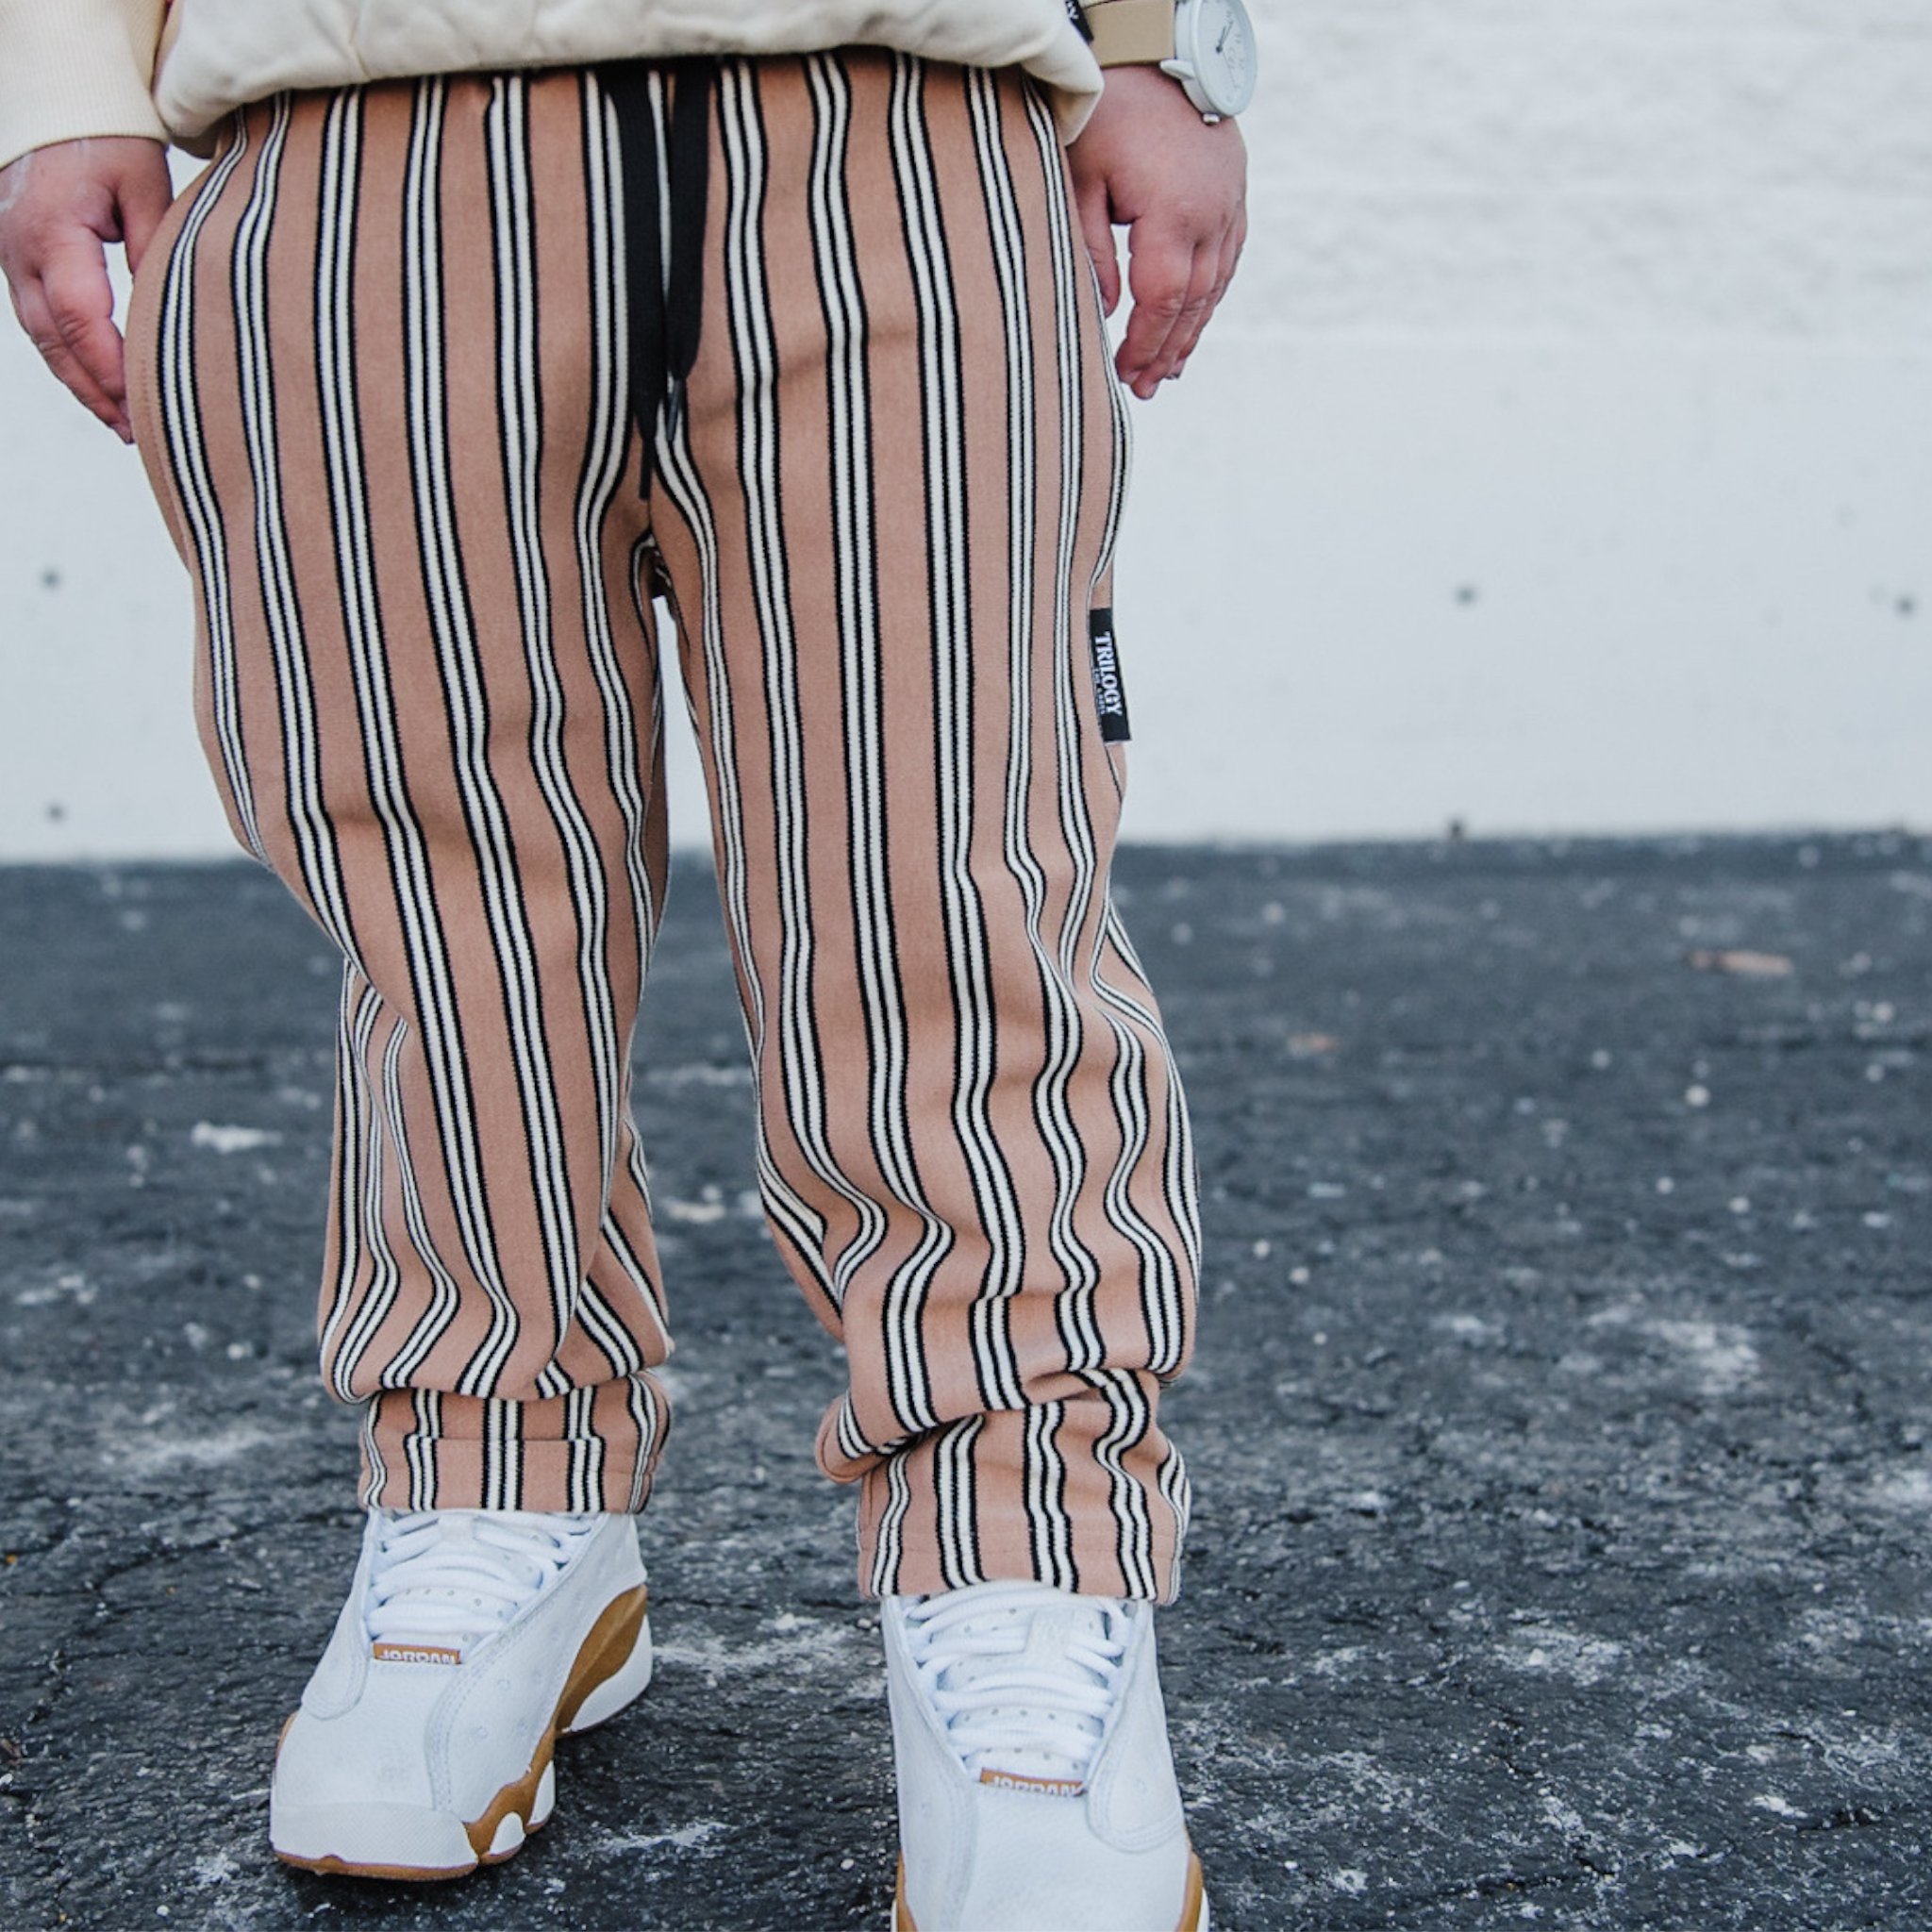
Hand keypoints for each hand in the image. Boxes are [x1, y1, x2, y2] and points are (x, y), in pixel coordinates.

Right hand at [0, 137, 173, 441]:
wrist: (56, 90)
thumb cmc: (106, 134)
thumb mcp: (144, 185)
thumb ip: (155, 249)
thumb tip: (171, 315)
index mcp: (51, 232)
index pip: (82, 318)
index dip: (112, 368)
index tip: (144, 405)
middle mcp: (20, 250)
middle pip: (55, 341)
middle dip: (96, 392)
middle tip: (137, 434)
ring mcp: (10, 255)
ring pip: (42, 337)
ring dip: (81, 383)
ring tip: (123, 424)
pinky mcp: (17, 258)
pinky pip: (39, 319)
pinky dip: (69, 356)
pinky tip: (100, 385)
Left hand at [1066, 64, 1246, 400]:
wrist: (1160, 49)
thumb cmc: (1108, 110)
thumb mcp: (1080, 177)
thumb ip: (1091, 248)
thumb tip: (1109, 310)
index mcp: (1172, 213)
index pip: (1163, 300)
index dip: (1145, 344)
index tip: (1125, 375)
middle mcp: (1212, 214)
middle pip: (1194, 303)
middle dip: (1168, 350)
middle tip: (1145, 388)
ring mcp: (1230, 203)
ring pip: (1216, 285)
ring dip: (1191, 330)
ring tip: (1169, 368)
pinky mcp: (1235, 192)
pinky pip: (1227, 258)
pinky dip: (1208, 295)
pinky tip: (1192, 319)